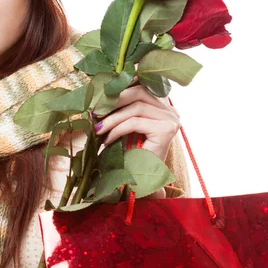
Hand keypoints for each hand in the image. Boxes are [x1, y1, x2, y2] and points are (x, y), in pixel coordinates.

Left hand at [92, 80, 179, 197]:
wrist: (142, 181)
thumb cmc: (132, 154)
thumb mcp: (126, 126)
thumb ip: (122, 108)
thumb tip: (101, 94)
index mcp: (164, 107)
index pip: (143, 87)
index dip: (123, 85)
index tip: (103, 90)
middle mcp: (171, 111)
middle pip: (140, 93)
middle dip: (114, 100)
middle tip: (96, 111)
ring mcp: (171, 120)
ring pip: (136, 108)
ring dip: (112, 118)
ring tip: (98, 129)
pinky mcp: (165, 130)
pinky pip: (135, 123)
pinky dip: (117, 130)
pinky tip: (107, 141)